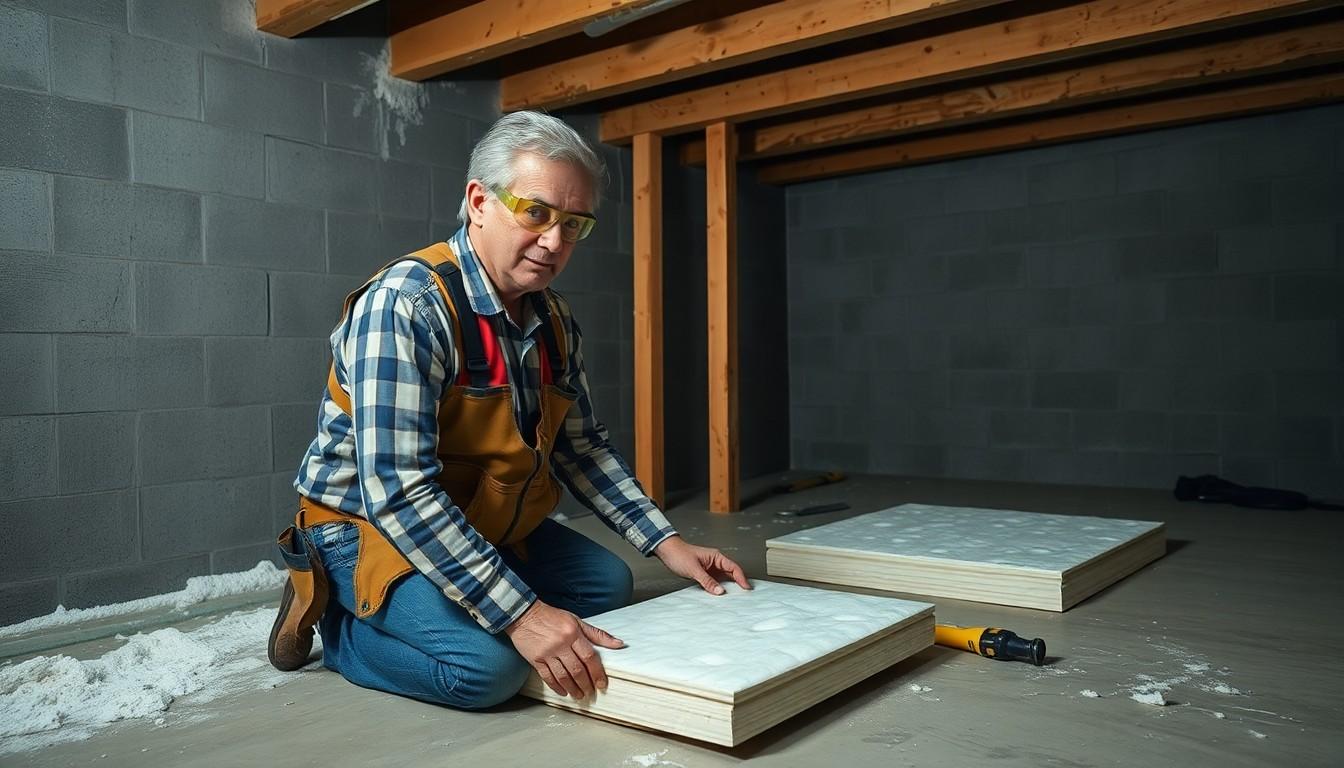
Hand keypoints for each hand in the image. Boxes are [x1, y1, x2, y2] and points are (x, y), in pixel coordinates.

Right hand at [504, 600, 624, 698]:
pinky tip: (563, 692)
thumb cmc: (552, 617)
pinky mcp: (535, 659)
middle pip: (577, 670)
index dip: (597, 673)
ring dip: (572, 689)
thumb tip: (619, 644)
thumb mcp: (576, 621)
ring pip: (563, 676)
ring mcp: (547, 653)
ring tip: (578, 695)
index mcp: (573, 633)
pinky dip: (556, 687)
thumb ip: (597, 634)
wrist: (524, 613)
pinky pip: (547, 677)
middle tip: (590, 692)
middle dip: (586, 684)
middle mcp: (561, 644)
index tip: (602, 683)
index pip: (589, 657)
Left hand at [653, 535, 750, 594]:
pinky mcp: (704, 573)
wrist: (667, 551)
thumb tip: (720, 591)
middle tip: (744, 595)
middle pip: (731, 574)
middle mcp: (715, 562)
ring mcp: (710, 568)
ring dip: (728, 587)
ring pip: (723, 579)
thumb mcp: (694, 569)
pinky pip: (714, 582)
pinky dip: (718, 588)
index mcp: (716, 557)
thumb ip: (707, 581)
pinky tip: (718, 595)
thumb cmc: (679, 554)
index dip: (742, 578)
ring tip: (733, 598)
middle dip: (738, 584)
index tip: (747, 588)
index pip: (734, 568)